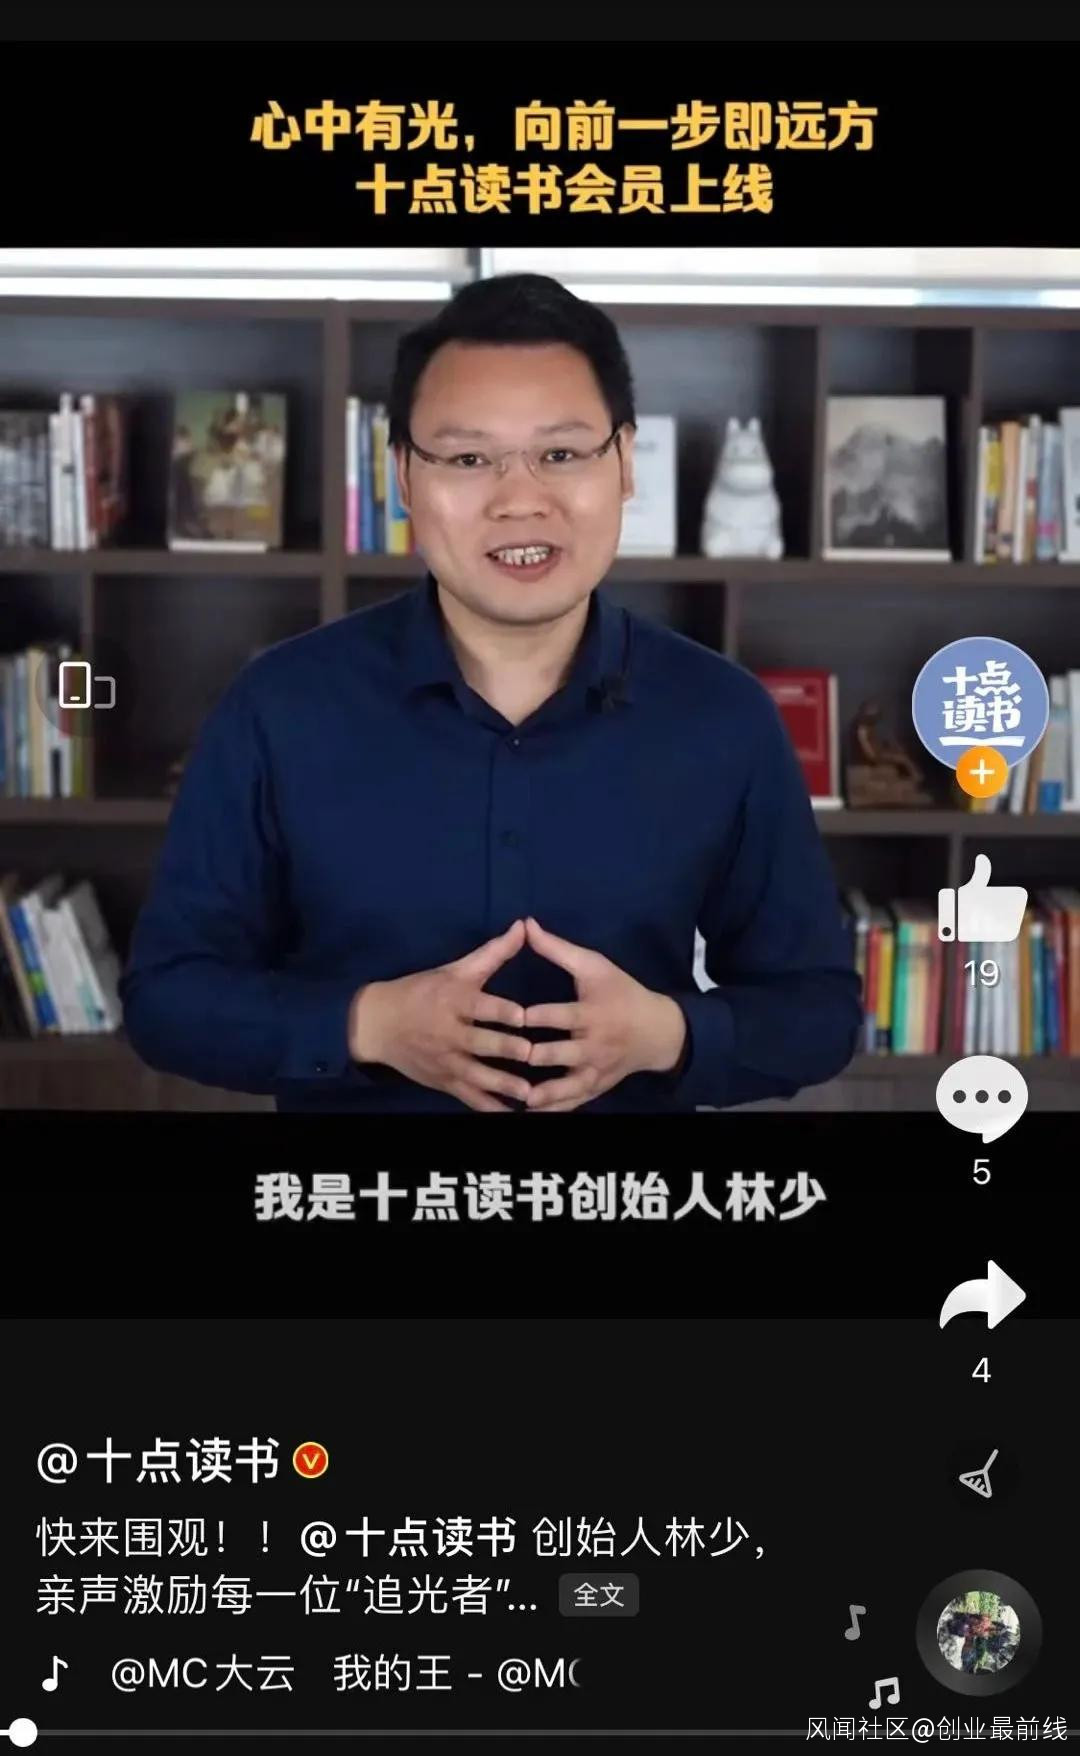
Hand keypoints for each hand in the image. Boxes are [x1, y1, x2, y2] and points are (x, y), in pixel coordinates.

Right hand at [348, 919, 533, 1111]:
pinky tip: (512, 1115)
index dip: (501, 1012)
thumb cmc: (422, 991)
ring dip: (502, 1085)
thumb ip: (494, 953)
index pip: (480, 1006)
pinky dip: (490, 1108)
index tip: (523, 1016)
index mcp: (453, 1001)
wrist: (377, 1025)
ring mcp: (447, 1061)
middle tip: (530, 1054)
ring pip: (478, 1075)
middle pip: (480, 1042)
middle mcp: (450, 1033)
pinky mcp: (445, 1082)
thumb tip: (524, 925)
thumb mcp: (455, 969)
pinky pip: (470, 1098)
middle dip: (505, 1049)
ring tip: (529, 1094)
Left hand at [520, 916, 686, 1111]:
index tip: (515, 1016)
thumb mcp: (594, 966)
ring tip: (519, 1097)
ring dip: (544, 1093)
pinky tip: (529, 1113)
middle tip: (509, 1057)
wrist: (658, 1031)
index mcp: (593, 1013)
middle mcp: (594, 1045)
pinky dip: (553, 1109)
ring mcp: (596, 1071)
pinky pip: (573, 1103)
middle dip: (538, 1056)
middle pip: (563, 1054)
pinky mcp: (596, 1088)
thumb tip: (526, 924)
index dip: (539, 1016)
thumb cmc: (622, 992)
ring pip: (568, 1086)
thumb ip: (557, 950)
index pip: (564, 1016)